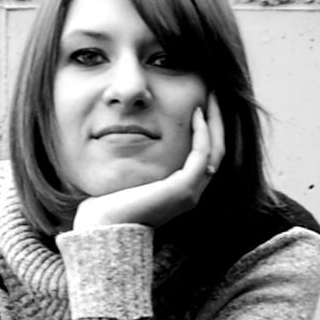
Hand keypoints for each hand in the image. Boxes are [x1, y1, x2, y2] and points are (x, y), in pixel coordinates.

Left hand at [72, 96, 223, 231]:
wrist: (102, 225)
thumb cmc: (107, 202)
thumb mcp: (128, 174)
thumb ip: (138, 159)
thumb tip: (126, 134)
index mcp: (180, 191)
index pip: (205, 156)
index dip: (207, 130)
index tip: (201, 104)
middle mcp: (190, 193)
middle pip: (217, 151)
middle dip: (217, 122)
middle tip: (215, 94)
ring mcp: (190, 193)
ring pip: (216, 151)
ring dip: (215, 122)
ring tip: (210, 97)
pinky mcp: (183, 189)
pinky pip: (202, 155)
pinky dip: (202, 133)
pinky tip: (195, 113)